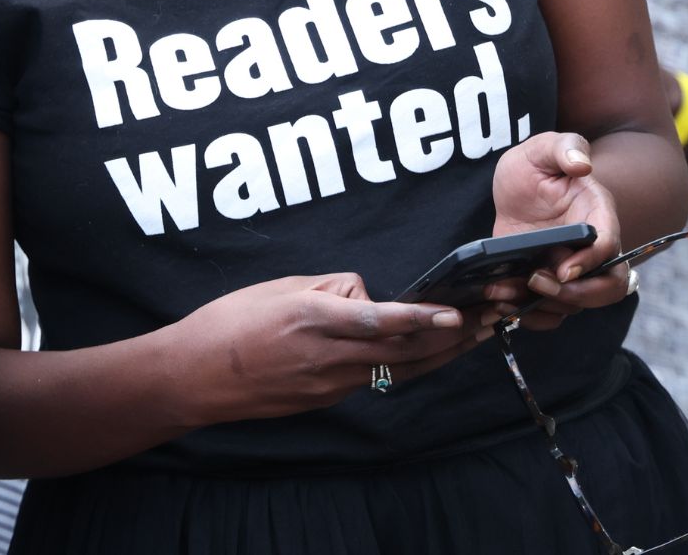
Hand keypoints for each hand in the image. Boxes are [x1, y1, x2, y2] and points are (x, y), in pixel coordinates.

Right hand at [166, 274, 485, 423]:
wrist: (196, 377)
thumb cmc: (229, 323)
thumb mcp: (280, 287)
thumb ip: (330, 289)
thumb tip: (365, 293)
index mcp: (313, 320)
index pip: (379, 321)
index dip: (421, 319)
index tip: (455, 313)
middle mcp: (328, 358)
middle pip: (403, 352)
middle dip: (450, 338)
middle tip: (490, 319)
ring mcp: (329, 385)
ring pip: (397, 370)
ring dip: (439, 354)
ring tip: (476, 336)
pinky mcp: (326, 398)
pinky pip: (376, 379)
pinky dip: (408, 366)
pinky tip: (430, 355)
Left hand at [484, 132, 629, 331]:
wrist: (517, 185)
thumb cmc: (537, 164)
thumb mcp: (544, 147)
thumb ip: (566, 147)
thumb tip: (582, 165)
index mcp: (598, 214)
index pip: (609, 247)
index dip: (591, 262)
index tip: (563, 269)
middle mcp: (591, 249)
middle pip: (606, 288)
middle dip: (573, 295)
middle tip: (534, 283)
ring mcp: (570, 270)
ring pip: (573, 305)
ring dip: (541, 308)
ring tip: (500, 294)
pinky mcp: (547, 283)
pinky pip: (548, 313)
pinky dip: (527, 316)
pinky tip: (498, 305)